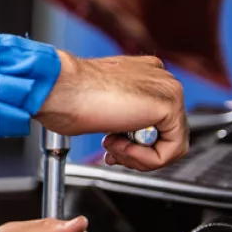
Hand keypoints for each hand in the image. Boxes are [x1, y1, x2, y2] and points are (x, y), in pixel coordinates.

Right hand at [36, 51, 187, 169]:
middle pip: (166, 133)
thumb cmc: (66, 94)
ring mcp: (167, 88)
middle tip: (111, 151)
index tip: (111, 145)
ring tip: (112, 146)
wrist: (60, 87)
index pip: (155, 119)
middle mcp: (159, 76)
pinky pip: (170, 150)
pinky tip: (120, 146)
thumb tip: (128, 135)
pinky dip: (144, 158)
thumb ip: (121, 116)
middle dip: (137, 151)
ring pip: (171, 144)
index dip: (133, 141)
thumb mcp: (100, 105)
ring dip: (138, 156)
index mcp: (142, 72)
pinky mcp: (169, 103)